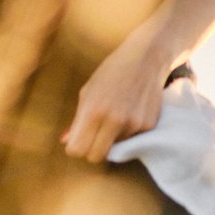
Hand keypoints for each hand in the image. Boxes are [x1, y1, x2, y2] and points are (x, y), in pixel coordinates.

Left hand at [62, 41, 166, 163]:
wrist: (146, 58)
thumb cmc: (111, 72)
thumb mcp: (88, 91)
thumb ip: (77, 119)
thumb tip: (66, 140)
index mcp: (94, 111)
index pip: (77, 150)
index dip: (74, 147)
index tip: (77, 140)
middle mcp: (114, 121)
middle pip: (95, 157)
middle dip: (91, 150)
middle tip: (92, 137)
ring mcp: (133, 125)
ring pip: (115, 148)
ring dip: (111, 138)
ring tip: (116, 115)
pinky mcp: (148, 126)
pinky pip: (131, 140)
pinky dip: (127, 132)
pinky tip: (130, 112)